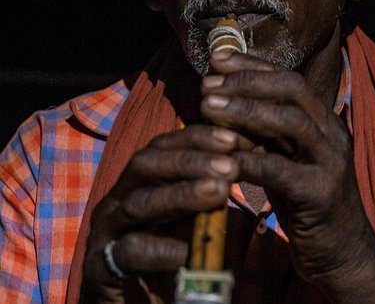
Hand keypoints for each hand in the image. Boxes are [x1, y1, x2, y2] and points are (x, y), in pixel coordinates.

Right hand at [80, 126, 239, 302]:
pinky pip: (128, 252)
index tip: (233, 139)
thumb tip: (244, 165)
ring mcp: (106, 231)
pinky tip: (186, 250)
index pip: (163, 146)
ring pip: (138, 202)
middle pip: (146, 164)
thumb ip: (209, 193)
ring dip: (181, 194)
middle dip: (189, 160)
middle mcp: (118, 198)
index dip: (197, 138)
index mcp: (139, 182)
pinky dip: (159, 248)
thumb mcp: (191, 217)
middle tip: (230, 166)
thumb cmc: (168, 256)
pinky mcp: (99, 267)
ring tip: (219, 192)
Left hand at [200, 51, 374, 302]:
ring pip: (291, 121)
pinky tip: (224, 157)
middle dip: (247, 81)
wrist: (341, 251)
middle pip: (292, 89)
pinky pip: (282, 171)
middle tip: (207, 85)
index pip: (287, 78)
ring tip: (208, 106)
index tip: (217, 59)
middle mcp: (331, 132)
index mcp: (321, 119)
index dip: (251, 66)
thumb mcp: (284, 156)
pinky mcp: (322, 194)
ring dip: (246, 110)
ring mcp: (331, 161)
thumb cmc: (303, 198)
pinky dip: (250, 160)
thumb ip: (262, 130)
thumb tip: (221, 102)